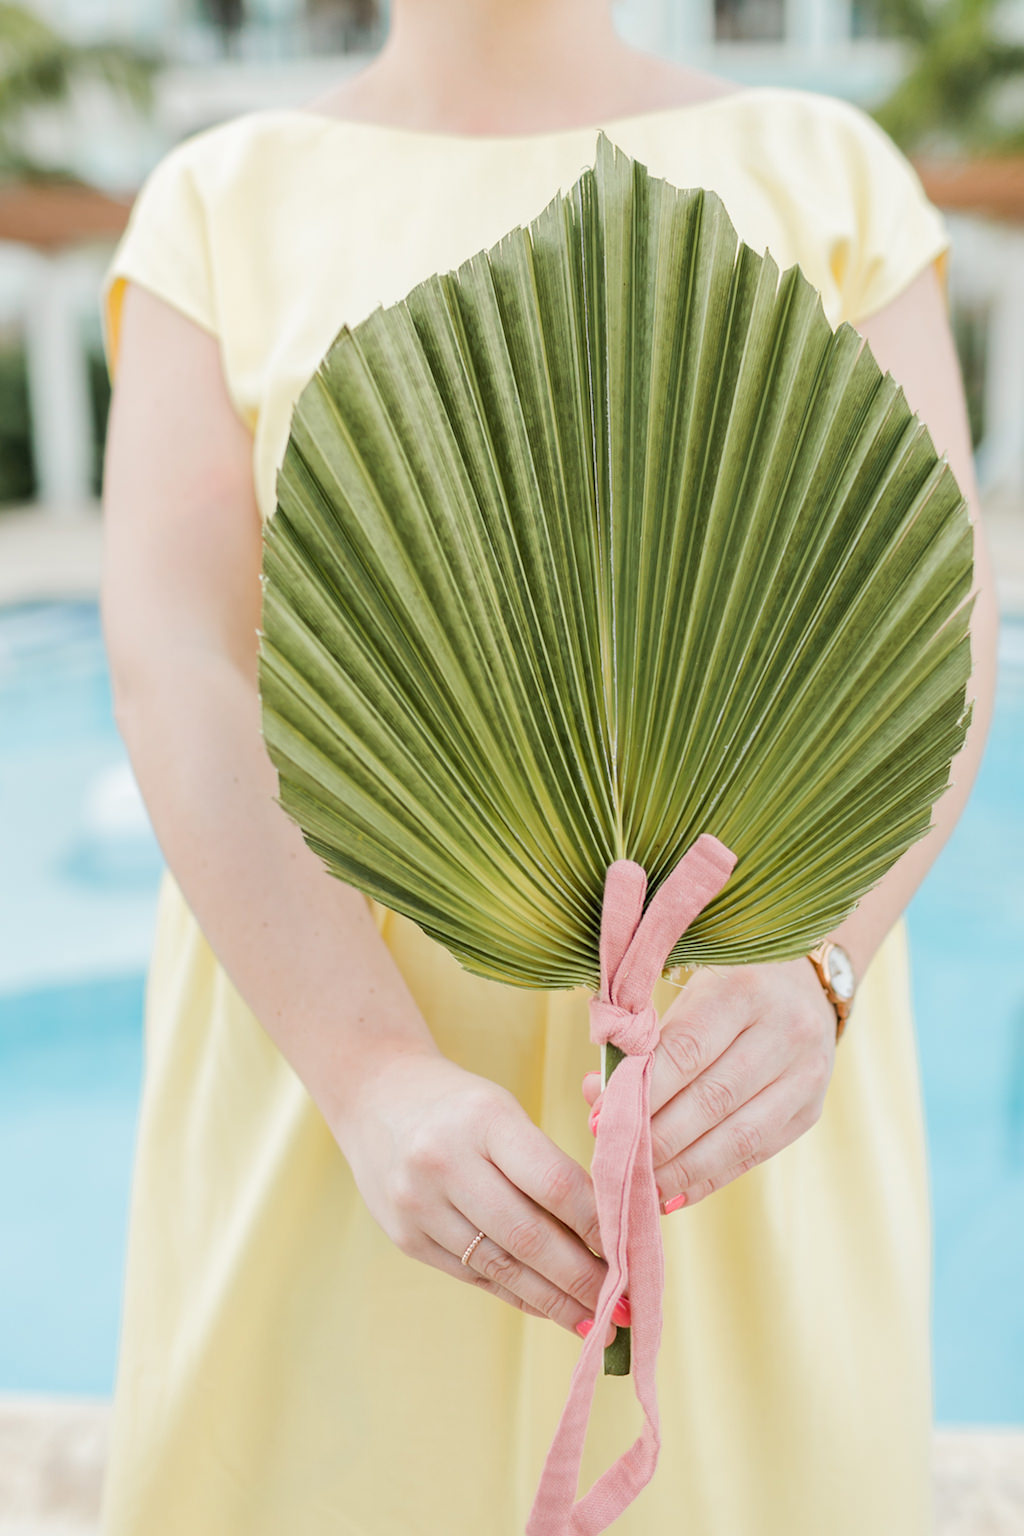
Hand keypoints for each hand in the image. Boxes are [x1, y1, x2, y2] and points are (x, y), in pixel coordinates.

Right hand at [333, 1050, 619, 1340]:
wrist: (373, 1093)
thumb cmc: (457, 1103)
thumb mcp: (503, 1111)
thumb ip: (545, 1165)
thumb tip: (604, 1234)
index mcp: (484, 1119)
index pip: (555, 1184)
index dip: (599, 1227)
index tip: (633, 1255)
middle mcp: (445, 1162)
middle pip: (530, 1236)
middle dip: (583, 1279)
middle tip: (623, 1307)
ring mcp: (419, 1204)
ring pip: (501, 1266)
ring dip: (553, 1300)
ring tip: (593, 1321)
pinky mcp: (405, 1237)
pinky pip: (473, 1276)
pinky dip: (516, 1294)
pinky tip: (547, 1306)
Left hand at [582, 959, 836, 1210]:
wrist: (804, 981)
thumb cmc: (725, 983)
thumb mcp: (688, 990)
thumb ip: (646, 1041)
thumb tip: (599, 1096)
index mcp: (745, 989)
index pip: (685, 1052)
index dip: (641, 1093)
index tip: (600, 1121)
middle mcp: (785, 1031)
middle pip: (710, 1101)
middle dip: (655, 1139)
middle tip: (612, 1159)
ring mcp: (805, 1075)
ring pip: (736, 1138)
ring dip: (680, 1171)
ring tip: (637, 1187)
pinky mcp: (810, 1110)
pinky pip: (755, 1155)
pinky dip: (708, 1179)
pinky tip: (672, 1194)